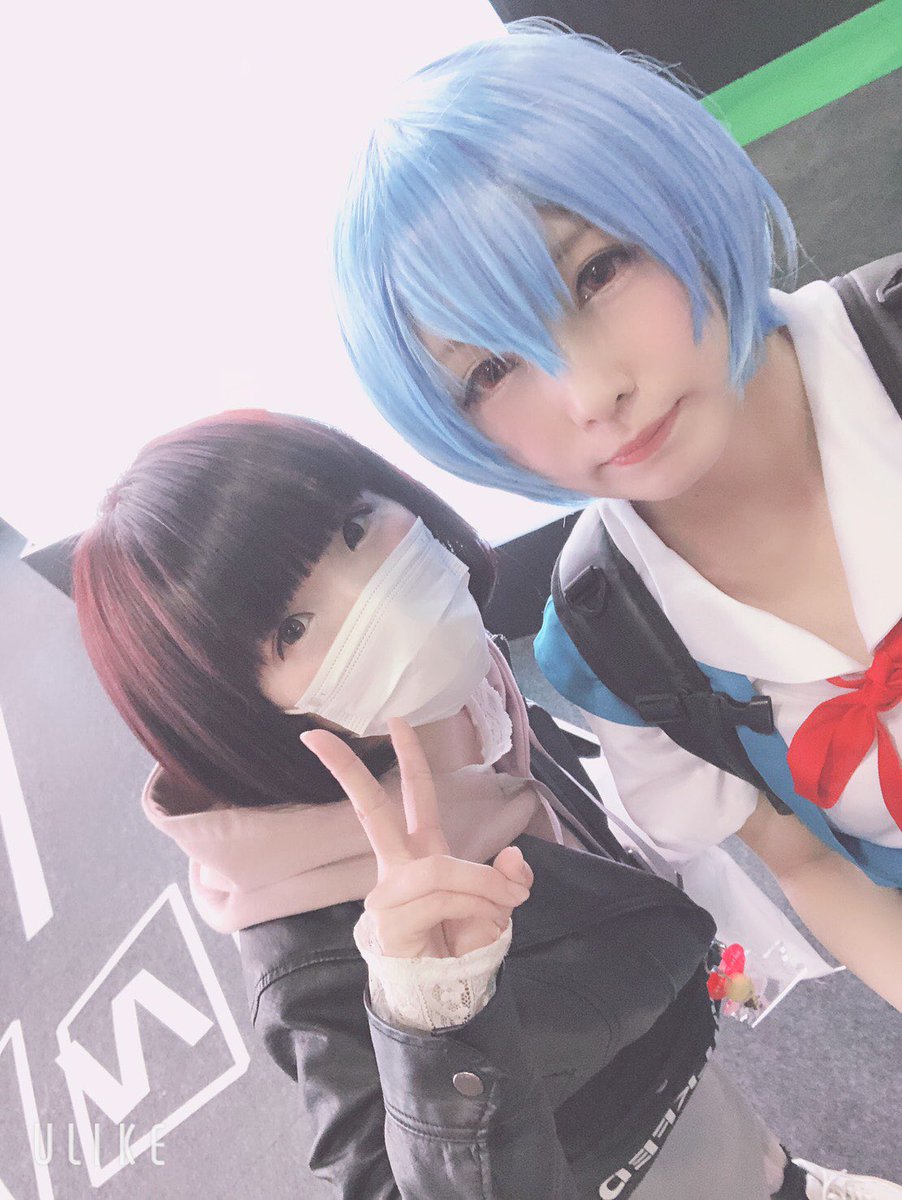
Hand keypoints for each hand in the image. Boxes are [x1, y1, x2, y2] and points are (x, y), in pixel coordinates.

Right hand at [300, 718, 532, 958]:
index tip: (392, 719)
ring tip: (508, 903)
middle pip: (371, 813)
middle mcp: (398, 868)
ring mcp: (388, 895)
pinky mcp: (388, 924)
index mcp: (421, 853)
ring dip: (482, 884)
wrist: (446, 995)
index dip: (407, 757)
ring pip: (439, 869)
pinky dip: (475, 906)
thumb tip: (512, 858)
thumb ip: (506, 881)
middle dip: (348, 773)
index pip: (412, 797)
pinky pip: (440, 901)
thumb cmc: (461, 946)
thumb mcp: (497, 908)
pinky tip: (487, 920)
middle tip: (318, 737)